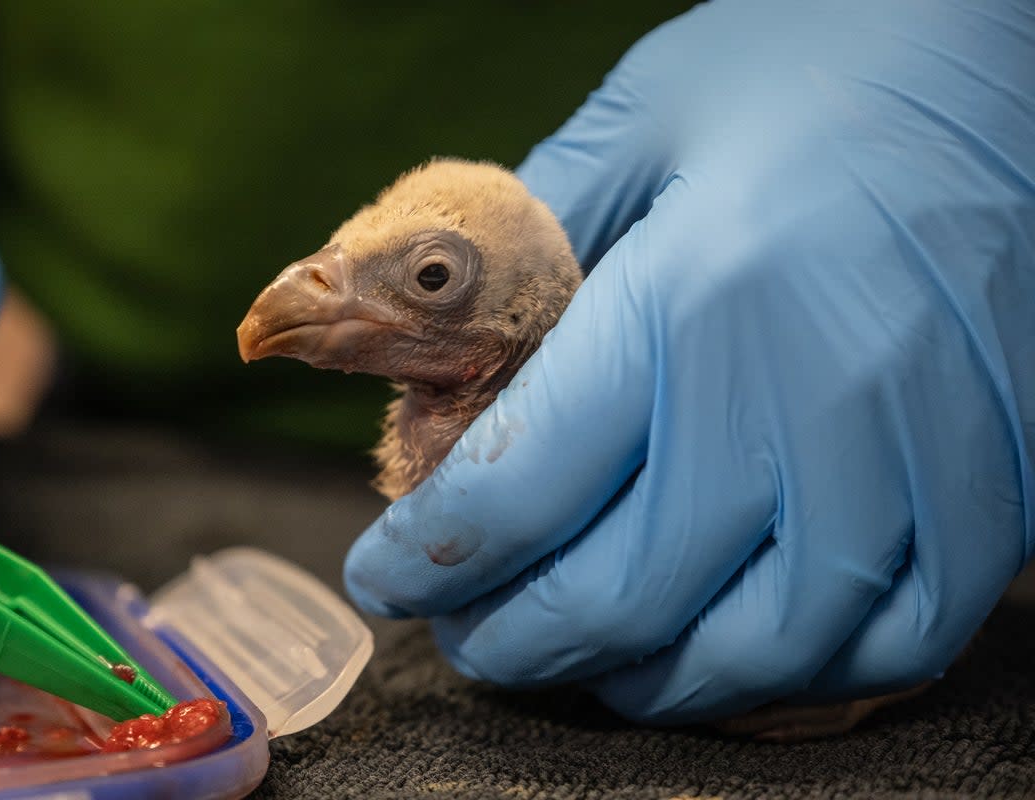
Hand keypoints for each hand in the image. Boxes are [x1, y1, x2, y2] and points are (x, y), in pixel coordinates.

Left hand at [344, 0, 1034, 722]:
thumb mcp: (649, 117)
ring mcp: (910, 457)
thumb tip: (452, 344)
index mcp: (692, 296)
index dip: (430, 559)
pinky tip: (734, 638)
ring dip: (646, 678)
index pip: (519, 487)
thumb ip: (539, 239)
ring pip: (758, 651)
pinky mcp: (992, 483)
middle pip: (623, 593)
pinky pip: (894, 641)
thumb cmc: (824, 64)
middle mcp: (801, 397)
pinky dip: (794, 671)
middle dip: (515, 639)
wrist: (1012, 60)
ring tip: (589, 657)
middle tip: (471, 632)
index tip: (385, 580)